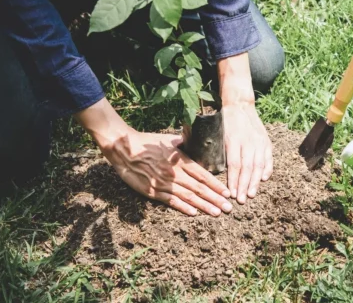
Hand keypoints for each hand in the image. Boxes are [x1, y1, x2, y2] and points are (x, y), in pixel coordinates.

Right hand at [74, 98, 231, 216]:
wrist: (124, 149)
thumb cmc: (146, 143)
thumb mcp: (167, 140)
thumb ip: (182, 143)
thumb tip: (193, 138)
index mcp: (180, 160)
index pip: (203, 174)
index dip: (216, 185)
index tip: (227, 193)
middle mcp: (174, 173)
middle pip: (198, 188)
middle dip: (215, 199)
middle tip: (228, 208)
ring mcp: (164, 183)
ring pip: (187, 196)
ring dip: (203, 206)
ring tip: (216, 212)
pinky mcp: (152, 191)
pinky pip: (170, 201)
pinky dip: (183, 207)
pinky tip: (194, 213)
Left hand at [222, 104, 272, 203]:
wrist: (240, 105)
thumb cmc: (225, 121)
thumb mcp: (218, 133)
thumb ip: (219, 151)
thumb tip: (213, 171)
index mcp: (234, 140)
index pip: (235, 165)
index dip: (234, 181)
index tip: (232, 193)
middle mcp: (249, 141)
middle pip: (248, 168)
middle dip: (245, 186)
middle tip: (242, 200)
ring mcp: (259, 141)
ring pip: (259, 165)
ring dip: (255, 182)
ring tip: (252, 194)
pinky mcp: (266, 141)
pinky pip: (268, 158)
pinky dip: (267, 169)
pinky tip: (263, 180)